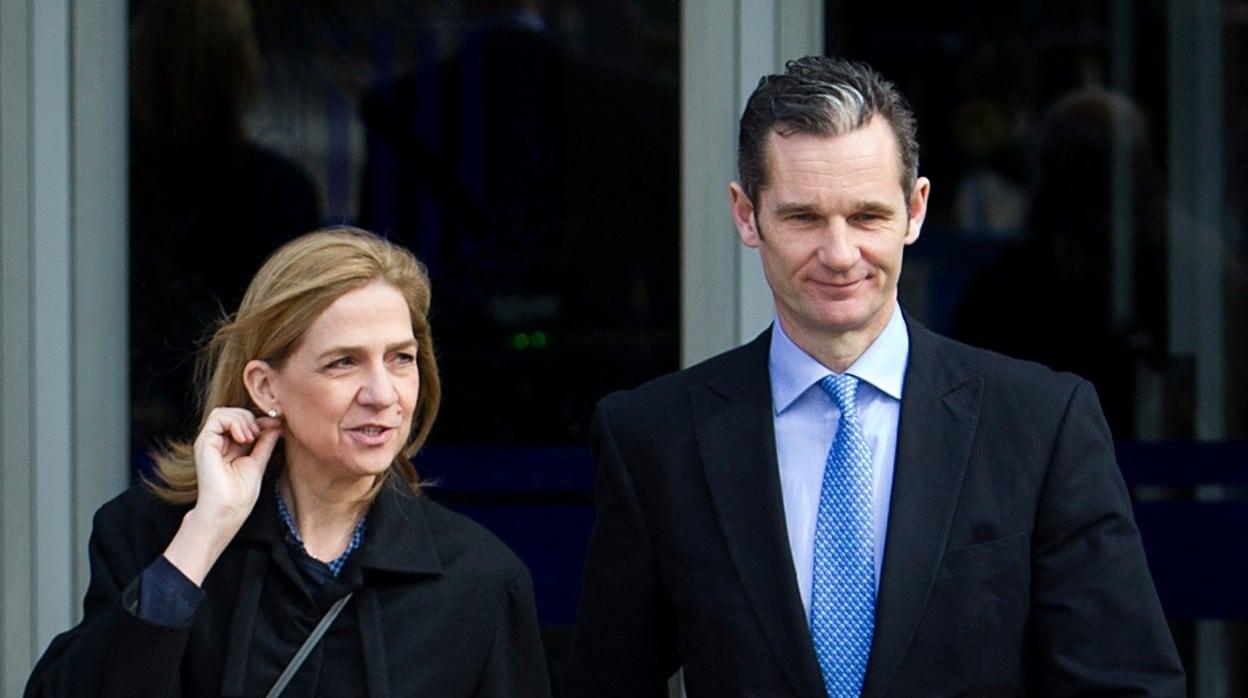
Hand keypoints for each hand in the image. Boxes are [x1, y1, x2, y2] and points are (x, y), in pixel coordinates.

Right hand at [164, 408, 280, 585]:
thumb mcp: (259, 461)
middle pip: (234, 412)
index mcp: (231, 447)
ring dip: (243, 419)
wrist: (227, 511)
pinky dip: (234, 422)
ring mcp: (209, 442)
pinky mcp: (203, 443)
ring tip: (251, 437)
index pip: (243, 420)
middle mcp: (218, 442)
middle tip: (260, 433)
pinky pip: (217, 417)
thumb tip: (277, 423)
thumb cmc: (240, 494)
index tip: (277, 424)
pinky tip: (244, 437)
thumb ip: (265, 442)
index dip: (260, 419)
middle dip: (251, 418)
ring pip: (224, 411)